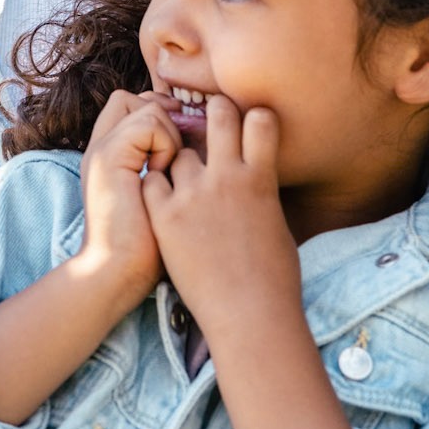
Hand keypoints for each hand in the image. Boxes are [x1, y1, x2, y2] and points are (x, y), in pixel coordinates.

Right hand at [71, 90, 181, 302]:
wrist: (119, 274)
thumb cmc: (146, 250)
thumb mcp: (154, 202)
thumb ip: (163, 170)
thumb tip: (198, 148)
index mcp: (110, 156)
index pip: (132, 105)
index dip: (160, 112)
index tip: (182, 141)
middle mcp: (101, 146)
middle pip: (134, 97)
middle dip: (164, 113)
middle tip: (181, 147)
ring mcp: (102, 149)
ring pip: (147, 106)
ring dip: (170, 132)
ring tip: (172, 169)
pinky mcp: (109, 158)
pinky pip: (149, 123)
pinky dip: (165, 144)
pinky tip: (164, 175)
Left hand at [141, 96, 299, 338]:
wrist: (249, 316)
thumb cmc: (274, 280)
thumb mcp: (276, 225)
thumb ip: (261, 192)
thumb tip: (255, 178)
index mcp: (261, 178)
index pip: (259, 118)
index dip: (251, 115)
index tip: (245, 124)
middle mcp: (227, 177)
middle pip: (216, 114)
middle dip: (212, 113)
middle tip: (205, 127)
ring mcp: (192, 194)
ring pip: (178, 152)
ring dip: (181, 164)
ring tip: (186, 190)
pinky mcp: (164, 215)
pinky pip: (152, 181)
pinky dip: (156, 189)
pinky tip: (163, 207)